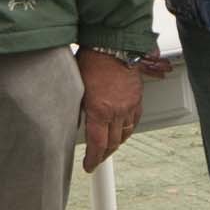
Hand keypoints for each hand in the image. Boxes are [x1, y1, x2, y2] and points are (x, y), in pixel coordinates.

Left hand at [78, 49, 151, 170]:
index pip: (97, 144)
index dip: (93, 160)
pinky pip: (135, 120)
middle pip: (112, 143)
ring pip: (125, 134)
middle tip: (97, 159)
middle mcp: (116, 111)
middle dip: (104, 154)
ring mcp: (129, 105)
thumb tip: (72, 119)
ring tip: (108, 147)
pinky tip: (123, 130)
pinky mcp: (137, 98)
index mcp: (99, 110)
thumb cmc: (92, 60)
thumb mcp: (77, 87)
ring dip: (116, 143)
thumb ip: (78, 107)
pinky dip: (128, 129)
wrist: (112, 44)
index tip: (89, 165)